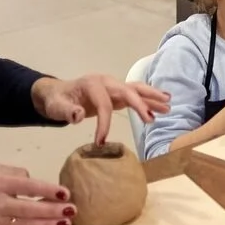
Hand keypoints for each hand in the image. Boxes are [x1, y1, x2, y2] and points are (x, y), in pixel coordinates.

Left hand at [33, 75, 170, 144]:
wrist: (57, 93)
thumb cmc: (56, 101)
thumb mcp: (56, 106)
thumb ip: (66, 111)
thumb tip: (78, 115)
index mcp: (92, 84)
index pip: (104, 104)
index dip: (104, 123)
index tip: (101, 142)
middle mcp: (106, 82)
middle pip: (128, 91)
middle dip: (140, 104)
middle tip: (152, 120)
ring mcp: (114, 86)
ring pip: (136, 89)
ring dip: (152, 98)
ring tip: (168, 106)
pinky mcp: (118, 93)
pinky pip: (136, 95)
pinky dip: (149, 99)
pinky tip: (162, 104)